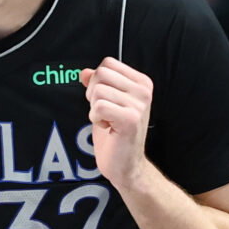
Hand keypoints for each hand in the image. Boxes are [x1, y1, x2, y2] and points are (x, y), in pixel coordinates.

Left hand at [79, 57, 153, 189]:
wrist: (126, 165)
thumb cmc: (116, 134)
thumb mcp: (106, 103)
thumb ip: (97, 85)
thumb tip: (84, 72)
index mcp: (142, 82)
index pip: (108, 63)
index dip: (97, 81)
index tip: (106, 100)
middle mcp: (144, 90)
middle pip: (101, 74)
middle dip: (93, 94)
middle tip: (104, 112)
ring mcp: (139, 104)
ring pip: (98, 91)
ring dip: (95, 109)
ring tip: (107, 121)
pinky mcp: (130, 119)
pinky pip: (99, 107)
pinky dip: (96, 118)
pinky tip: (107, 127)